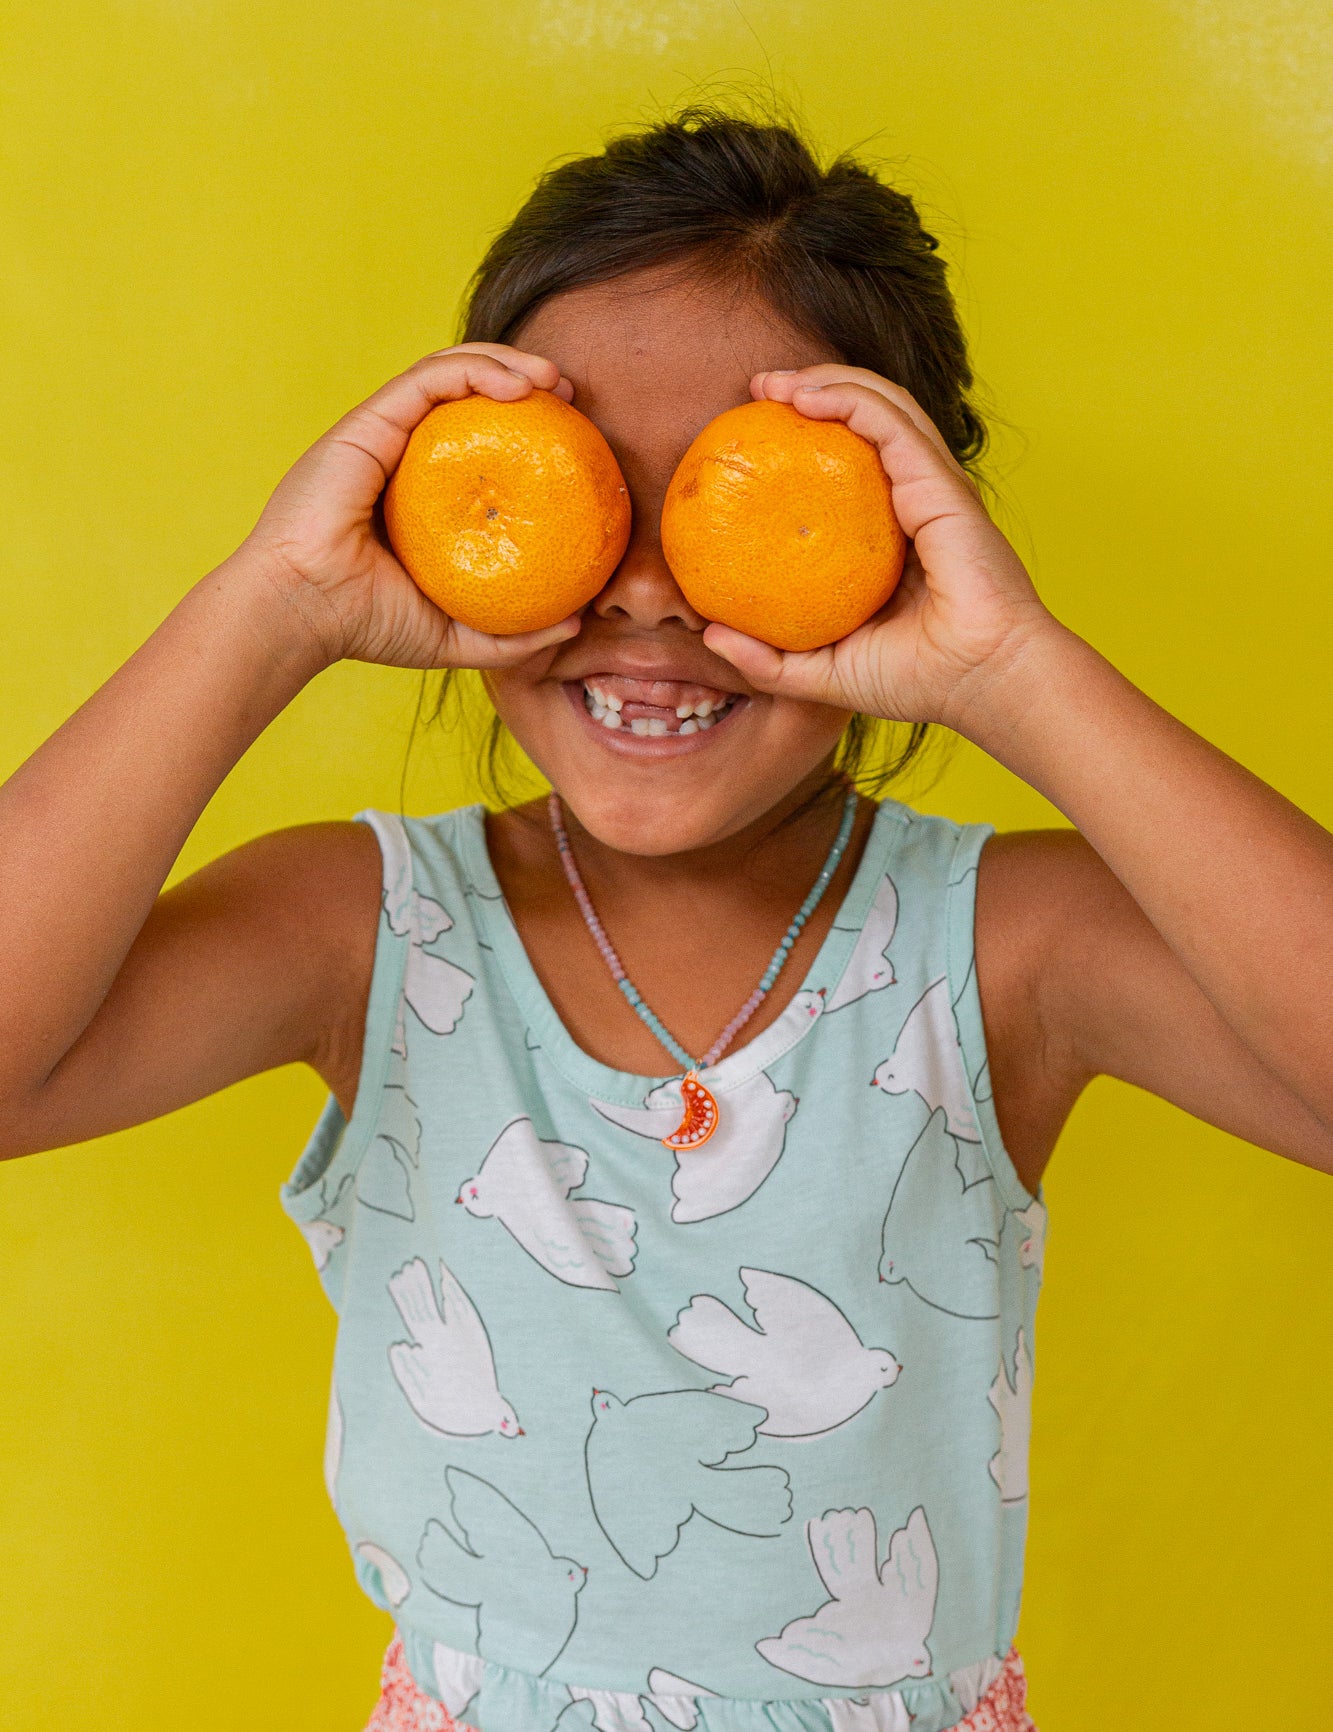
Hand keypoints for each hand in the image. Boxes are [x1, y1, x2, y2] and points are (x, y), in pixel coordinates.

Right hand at [237, 344, 583, 670]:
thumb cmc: (366, 625)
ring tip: (553, 378)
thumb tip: (575, 625)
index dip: (525, 427)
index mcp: (418, 492)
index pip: (476, 440)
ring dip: (507, 362)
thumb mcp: (457, 636)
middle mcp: (400, 453)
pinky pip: (429, 379)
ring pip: (450, 372)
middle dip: (523, 379)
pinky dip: (475, 370)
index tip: (573, 437)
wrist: (301, 613)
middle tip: (573, 398)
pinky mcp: (369, 421)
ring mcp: (381, 432)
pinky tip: (519, 385)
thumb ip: (512, 634)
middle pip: (466, 394)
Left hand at [702, 364, 1061, 733]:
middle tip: (757, 390)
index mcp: (897, 534)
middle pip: (869, 419)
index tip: (755, 434)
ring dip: (827, 379)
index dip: (811, 436)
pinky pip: (890, 423)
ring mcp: (933, 486)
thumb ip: (770, 660)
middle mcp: (917, 499)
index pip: (855, 464)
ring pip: (883, 405)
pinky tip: (804, 397)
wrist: (981, 683)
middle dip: (814, 388)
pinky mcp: (940, 484)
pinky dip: (848, 398)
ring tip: (772, 383)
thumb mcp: (823, 674)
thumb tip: (710, 636)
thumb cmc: (917, 681)